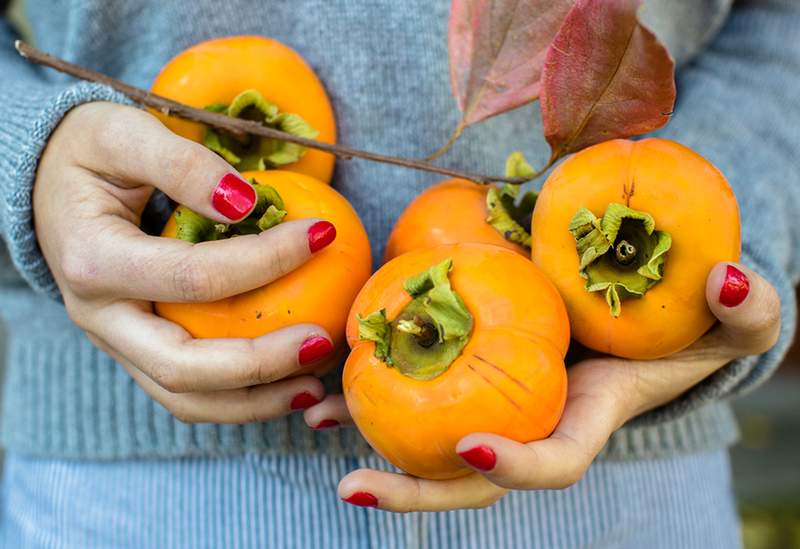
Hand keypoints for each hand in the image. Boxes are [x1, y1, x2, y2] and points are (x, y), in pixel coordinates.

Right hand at [35, 102, 337, 422]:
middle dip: (260, 364)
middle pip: (183, 368)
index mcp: (94, 262)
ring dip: (254, 402)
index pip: (194, 277)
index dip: (267, 260)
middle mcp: (99, 317)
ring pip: (185, 398)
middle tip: (321, 343)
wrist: (45, 185)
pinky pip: (188, 390)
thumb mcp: (123, 133)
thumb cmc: (88, 154)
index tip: (322, 234)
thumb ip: (181, 164)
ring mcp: (116, 343)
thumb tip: (247, 204)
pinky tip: (288, 383)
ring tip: (315, 387)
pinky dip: (239, 397)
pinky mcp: (136, 350)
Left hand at [310, 262, 779, 510]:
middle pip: (472, 476)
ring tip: (314, 419)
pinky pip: (423, 383)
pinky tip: (330, 372)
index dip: (515, 467)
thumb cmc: (695, 319)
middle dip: (415, 489)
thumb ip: (750, 310)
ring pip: (432, 433)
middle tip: (352, 485)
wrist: (650, 307)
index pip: (553, 463)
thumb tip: (728, 282)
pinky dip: (377, 383)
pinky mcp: (477, 366)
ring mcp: (501, 399)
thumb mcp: (740, 314)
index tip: (468, 447)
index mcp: (588, 417)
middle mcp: (535, 421)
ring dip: (373, 432)